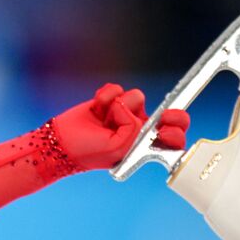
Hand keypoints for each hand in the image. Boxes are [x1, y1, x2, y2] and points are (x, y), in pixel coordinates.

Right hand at [51, 82, 190, 172]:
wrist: (64, 141)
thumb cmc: (90, 151)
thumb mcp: (119, 147)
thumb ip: (133, 128)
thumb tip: (130, 108)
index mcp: (145, 147)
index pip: (173, 138)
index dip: (176, 130)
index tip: (165, 128)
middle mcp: (140, 129)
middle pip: (169, 114)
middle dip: (169, 114)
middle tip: (163, 117)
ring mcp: (127, 113)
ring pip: (137, 96)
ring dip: (118, 106)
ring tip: (104, 119)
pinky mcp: (112, 100)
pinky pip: (117, 89)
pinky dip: (105, 97)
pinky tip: (96, 109)